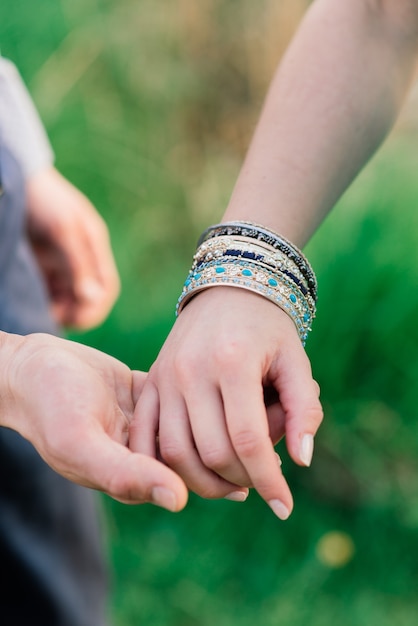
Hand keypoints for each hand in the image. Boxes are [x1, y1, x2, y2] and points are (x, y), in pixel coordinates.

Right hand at [2, 332, 187, 510]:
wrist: (32, 366)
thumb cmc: (50, 409)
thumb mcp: (81, 443)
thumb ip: (125, 474)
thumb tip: (179, 501)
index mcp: (129, 477)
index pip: (184, 477)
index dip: (202, 459)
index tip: (204, 433)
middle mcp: (140, 454)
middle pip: (191, 447)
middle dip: (202, 425)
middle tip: (193, 400)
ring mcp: (143, 424)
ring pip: (189, 418)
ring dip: (191, 400)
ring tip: (182, 382)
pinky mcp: (144, 395)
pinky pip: (176, 391)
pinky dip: (178, 380)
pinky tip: (170, 369)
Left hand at [26, 167, 119, 328]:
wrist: (14, 182)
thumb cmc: (44, 200)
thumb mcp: (63, 231)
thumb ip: (79, 264)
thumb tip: (93, 298)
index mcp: (94, 248)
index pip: (106, 287)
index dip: (96, 307)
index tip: (77, 320)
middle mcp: (81, 259)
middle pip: (88, 297)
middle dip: (76, 312)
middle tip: (54, 320)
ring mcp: (61, 262)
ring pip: (68, 298)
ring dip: (59, 310)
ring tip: (40, 313)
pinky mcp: (43, 266)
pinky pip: (49, 292)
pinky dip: (45, 302)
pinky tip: (33, 306)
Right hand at [130, 288, 322, 518]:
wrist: (227, 290)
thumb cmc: (268, 327)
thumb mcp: (296, 360)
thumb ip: (303, 409)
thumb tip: (301, 462)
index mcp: (232, 362)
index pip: (248, 439)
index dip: (269, 481)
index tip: (284, 507)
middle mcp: (192, 370)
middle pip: (212, 452)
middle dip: (243, 480)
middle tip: (262, 479)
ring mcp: (165, 376)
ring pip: (175, 452)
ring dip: (205, 481)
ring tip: (233, 481)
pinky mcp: (151, 381)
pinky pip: (147, 436)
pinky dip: (165, 464)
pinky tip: (193, 473)